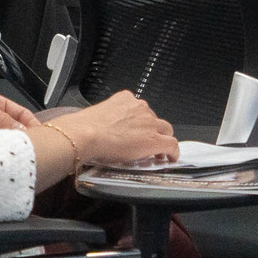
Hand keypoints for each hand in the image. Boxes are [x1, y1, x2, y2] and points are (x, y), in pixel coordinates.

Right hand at [50, 90, 176, 167]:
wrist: (86, 135)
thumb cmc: (84, 128)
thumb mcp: (97, 117)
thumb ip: (107, 120)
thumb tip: (103, 130)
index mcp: (125, 99)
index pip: (140, 109)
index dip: (142, 123)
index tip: (139, 131)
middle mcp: (139, 107)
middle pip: (155, 119)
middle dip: (154, 130)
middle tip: (148, 143)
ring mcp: (149, 123)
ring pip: (165, 130)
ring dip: (162, 140)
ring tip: (158, 153)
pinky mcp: (154, 139)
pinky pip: (171, 144)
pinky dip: (173, 152)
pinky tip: (170, 158)